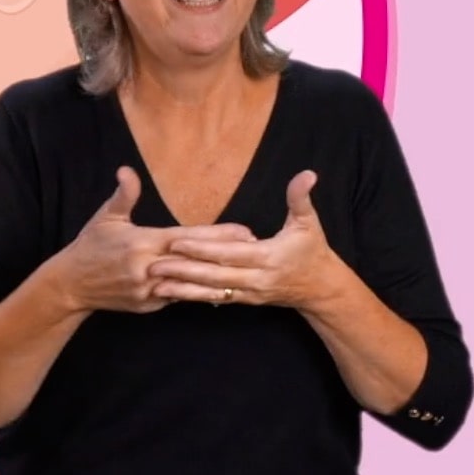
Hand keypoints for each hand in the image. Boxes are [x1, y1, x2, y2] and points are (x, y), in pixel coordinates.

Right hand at [55, 167, 255, 315]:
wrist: (70, 285)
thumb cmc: (90, 245)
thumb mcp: (106, 217)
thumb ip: (124, 195)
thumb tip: (127, 170)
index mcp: (143, 242)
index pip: (188, 237)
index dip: (217, 235)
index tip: (243, 231)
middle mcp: (148, 268)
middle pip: (195, 262)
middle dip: (225, 258)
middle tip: (255, 251)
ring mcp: (148, 291)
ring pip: (189, 286)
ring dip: (217, 282)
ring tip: (244, 278)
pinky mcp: (146, 306)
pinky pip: (175, 298)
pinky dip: (196, 295)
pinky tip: (217, 293)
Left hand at [147, 171, 335, 309]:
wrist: (321, 289)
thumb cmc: (313, 252)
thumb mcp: (309, 223)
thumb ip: (301, 198)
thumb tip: (307, 174)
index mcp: (267, 258)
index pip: (228, 253)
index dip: (202, 249)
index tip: (177, 242)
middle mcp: (255, 279)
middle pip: (214, 275)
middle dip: (183, 271)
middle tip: (152, 265)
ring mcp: (249, 293)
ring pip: (211, 292)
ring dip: (183, 289)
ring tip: (155, 284)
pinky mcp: (245, 300)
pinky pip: (216, 298)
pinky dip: (194, 297)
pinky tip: (173, 294)